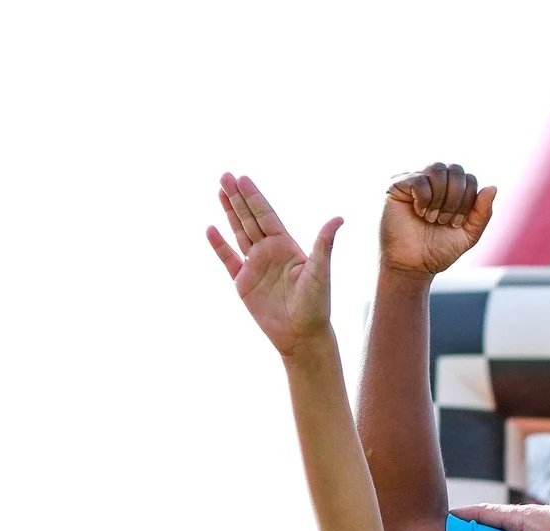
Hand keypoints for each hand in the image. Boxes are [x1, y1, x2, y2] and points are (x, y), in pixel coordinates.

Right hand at [207, 173, 340, 358]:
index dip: (254, 197)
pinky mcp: (243, 282)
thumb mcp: (320, 271)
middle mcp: (270, 252)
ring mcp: (255, 266)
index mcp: (287, 246)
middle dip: (238, 197)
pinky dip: (219, 245)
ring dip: (229, 212)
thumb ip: (324, 244)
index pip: (267, 215)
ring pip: (239, 232)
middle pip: (250, 218)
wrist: (302, 335)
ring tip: (219, 190)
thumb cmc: (316, 304)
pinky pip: (228, 259)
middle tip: (225, 175)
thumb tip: (338, 218)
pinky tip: (211, 229)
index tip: (242, 178)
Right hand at [381, 163, 495, 277]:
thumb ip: (482, 213)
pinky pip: (419, 179)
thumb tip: (493, 187)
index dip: (468, 200)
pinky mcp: (398, 185)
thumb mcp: (469, 234)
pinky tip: (418, 212)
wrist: (413, 265)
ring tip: (432, 218)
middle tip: (445, 221)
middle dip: (456, 197)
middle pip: (455, 170)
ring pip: (437, 169)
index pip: (470, 179)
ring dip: (440, 197)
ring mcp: (416, 181)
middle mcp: (435, 182)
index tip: (455, 224)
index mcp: (453, 191)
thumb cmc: (439, 250)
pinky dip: (424, 199)